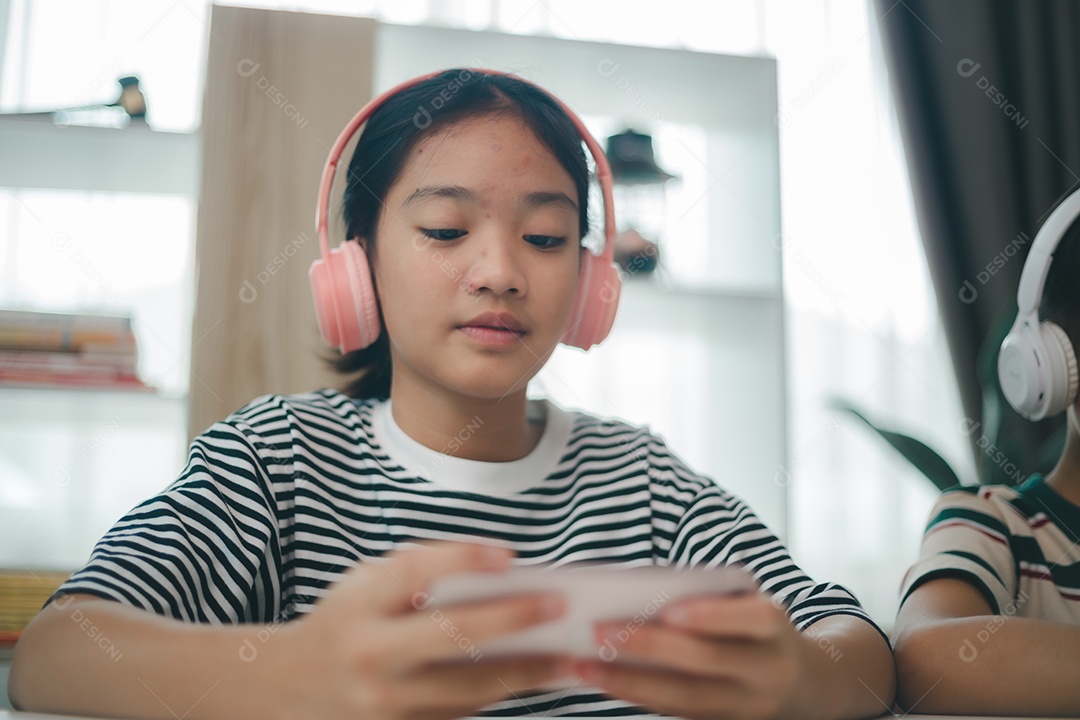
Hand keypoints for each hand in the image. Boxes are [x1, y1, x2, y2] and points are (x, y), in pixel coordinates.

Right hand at [269, 542, 570, 719]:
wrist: (290, 688)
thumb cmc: (346, 619)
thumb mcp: (366, 583)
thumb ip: (418, 575)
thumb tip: (499, 575)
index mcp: (360, 605)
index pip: (414, 574)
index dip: (462, 559)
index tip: (510, 554)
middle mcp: (371, 656)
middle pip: (452, 637)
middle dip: (512, 620)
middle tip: (559, 605)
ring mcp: (385, 703)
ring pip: (468, 687)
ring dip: (524, 670)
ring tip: (567, 653)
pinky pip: (463, 711)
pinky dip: (501, 692)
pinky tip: (535, 676)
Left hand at [575, 592, 811, 719]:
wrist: (803, 685)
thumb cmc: (758, 629)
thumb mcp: (751, 604)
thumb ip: (714, 597)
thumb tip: (643, 589)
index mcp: (775, 628)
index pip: (751, 620)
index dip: (712, 616)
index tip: (670, 610)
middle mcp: (765, 670)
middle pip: (706, 662)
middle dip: (650, 647)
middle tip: (599, 632)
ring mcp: (746, 706)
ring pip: (685, 697)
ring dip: (630, 682)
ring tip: (586, 665)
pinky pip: (676, 713)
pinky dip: (638, 696)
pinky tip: (605, 682)